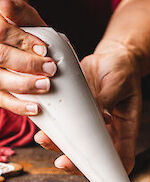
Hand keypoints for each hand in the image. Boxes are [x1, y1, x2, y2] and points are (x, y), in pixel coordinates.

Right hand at [0, 0, 55, 114]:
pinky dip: (19, 106)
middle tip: (50, 68)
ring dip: (24, 85)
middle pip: (0, 56)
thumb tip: (5, 2)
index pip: (1, 32)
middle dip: (26, 63)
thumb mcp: (25, 20)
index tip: (44, 49)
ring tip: (46, 85)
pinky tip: (35, 108)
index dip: (22, 41)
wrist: (26, 52)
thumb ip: (20, 13)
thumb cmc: (26, 34)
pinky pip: (2, 101)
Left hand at [35, 42, 141, 173]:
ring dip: (59, 147)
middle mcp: (108, 131)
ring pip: (76, 144)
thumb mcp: (119, 83)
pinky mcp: (77, 114)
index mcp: (125, 128)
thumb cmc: (123, 71)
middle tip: (62, 162)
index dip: (114, 172)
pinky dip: (53, 129)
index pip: (124, 158)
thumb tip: (100, 115)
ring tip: (45, 140)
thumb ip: (107, 99)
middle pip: (94, 157)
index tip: (100, 175)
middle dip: (77, 163)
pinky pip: (65, 127)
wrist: (113, 57)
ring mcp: (91, 124)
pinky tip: (43, 126)